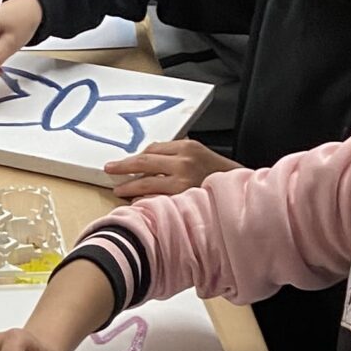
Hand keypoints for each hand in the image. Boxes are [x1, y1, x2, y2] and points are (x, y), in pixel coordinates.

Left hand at [106, 141, 238, 199]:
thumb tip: (152, 156)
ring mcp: (182, 181)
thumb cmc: (220, 176)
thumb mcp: (201, 156)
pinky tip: (136, 203)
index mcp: (187, 147)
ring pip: (146, 181)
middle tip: (109, 169)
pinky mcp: (181, 199)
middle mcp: (183, 161)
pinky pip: (155, 199)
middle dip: (124, 166)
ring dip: (129, 186)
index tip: (125, 162)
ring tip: (118, 189)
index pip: (153, 149)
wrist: (241, 193)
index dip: (136, 157)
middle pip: (144, 161)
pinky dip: (144, 201)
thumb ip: (178, 155)